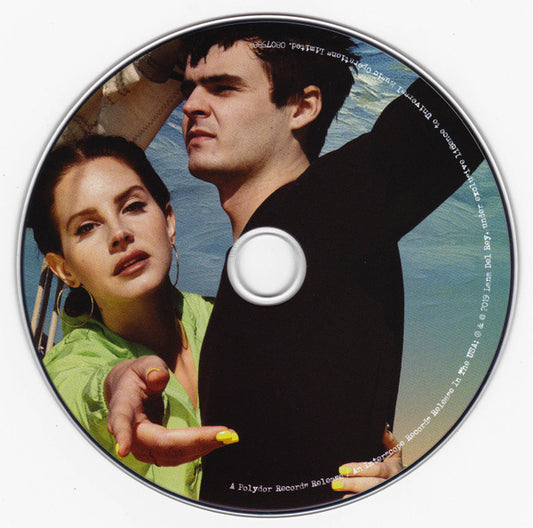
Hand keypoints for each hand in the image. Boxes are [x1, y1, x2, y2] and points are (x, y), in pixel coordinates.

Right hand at [104, 355, 237, 465]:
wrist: (130, 393)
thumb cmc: (138, 376)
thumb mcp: (145, 364)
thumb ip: (152, 368)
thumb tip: (158, 377)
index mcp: (123, 406)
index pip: (121, 421)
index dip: (122, 435)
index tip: (122, 449)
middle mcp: (131, 432)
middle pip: (161, 443)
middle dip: (195, 441)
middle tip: (225, 434)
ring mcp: (142, 447)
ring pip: (172, 455)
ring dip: (202, 447)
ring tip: (227, 436)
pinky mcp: (156, 452)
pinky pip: (177, 455)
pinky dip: (199, 449)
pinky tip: (216, 440)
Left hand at [331, 425, 402, 495]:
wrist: (402, 484)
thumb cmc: (393, 465)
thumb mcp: (393, 451)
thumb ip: (387, 439)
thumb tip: (382, 425)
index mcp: (392, 469)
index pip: (377, 469)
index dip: (360, 469)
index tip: (343, 468)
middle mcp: (389, 483)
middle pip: (372, 485)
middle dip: (353, 484)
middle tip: (336, 482)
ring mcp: (385, 495)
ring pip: (370, 496)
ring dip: (354, 495)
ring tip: (340, 492)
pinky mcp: (380, 502)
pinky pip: (368, 504)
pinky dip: (356, 502)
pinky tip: (346, 499)